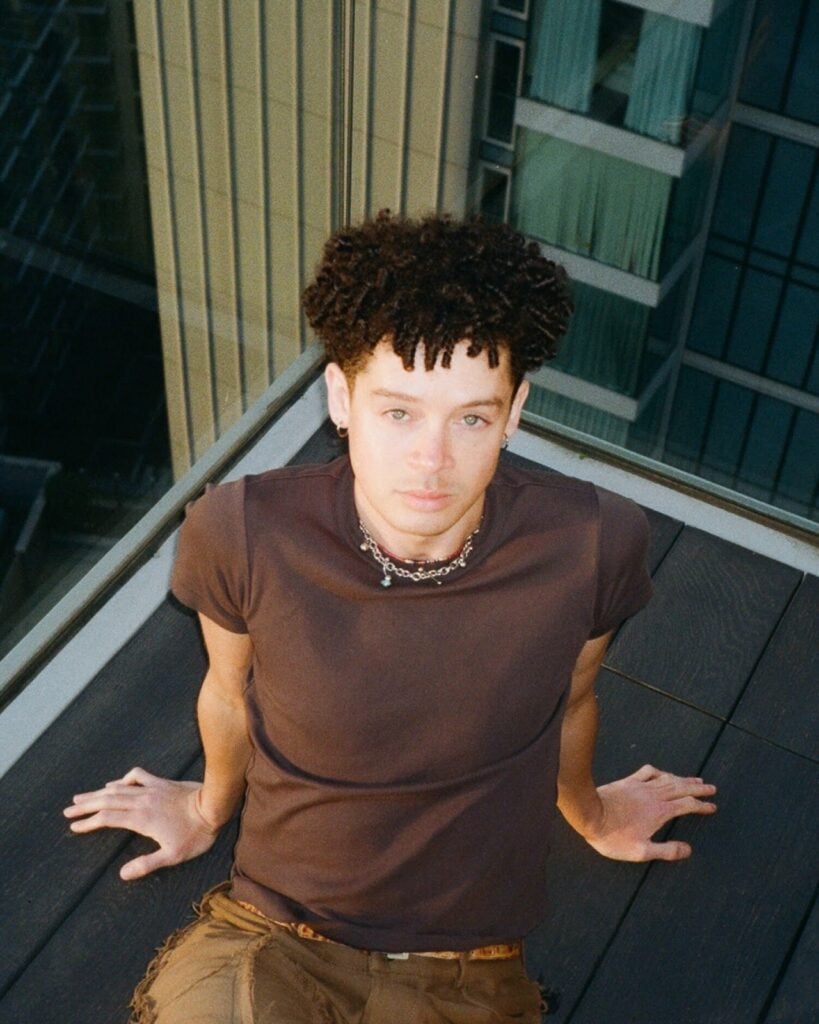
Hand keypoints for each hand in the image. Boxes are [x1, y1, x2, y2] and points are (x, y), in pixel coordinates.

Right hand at [63, 766, 219, 879]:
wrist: (214, 805)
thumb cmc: (196, 834)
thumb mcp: (173, 856)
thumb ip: (147, 864)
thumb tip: (122, 874)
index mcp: (140, 819)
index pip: (107, 819)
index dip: (89, 823)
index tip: (74, 826)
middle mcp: (142, 801)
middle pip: (106, 801)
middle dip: (85, 806)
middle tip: (68, 810)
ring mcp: (151, 789)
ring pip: (118, 788)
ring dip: (98, 792)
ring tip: (82, 796)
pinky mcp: (162, 782)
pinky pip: (138, 776)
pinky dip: (123, 779)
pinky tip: (117, 783)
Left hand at [583, 764, 716, 861]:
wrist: (589, 814)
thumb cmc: (613, 837)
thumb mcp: (642, 852)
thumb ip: (667, 851)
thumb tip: (688, 849)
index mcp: (660, 812)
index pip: (687, 805)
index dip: (702, 806)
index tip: (713, 806)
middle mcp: (654, 796)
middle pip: (681, 788)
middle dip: (698, 789)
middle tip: (711, 788)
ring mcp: (640, 786)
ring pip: (667, 780)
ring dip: (683, 779)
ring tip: (695, 780)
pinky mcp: (628, 782)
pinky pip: (648, 772)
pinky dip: (659, 772)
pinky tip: (662, 774)